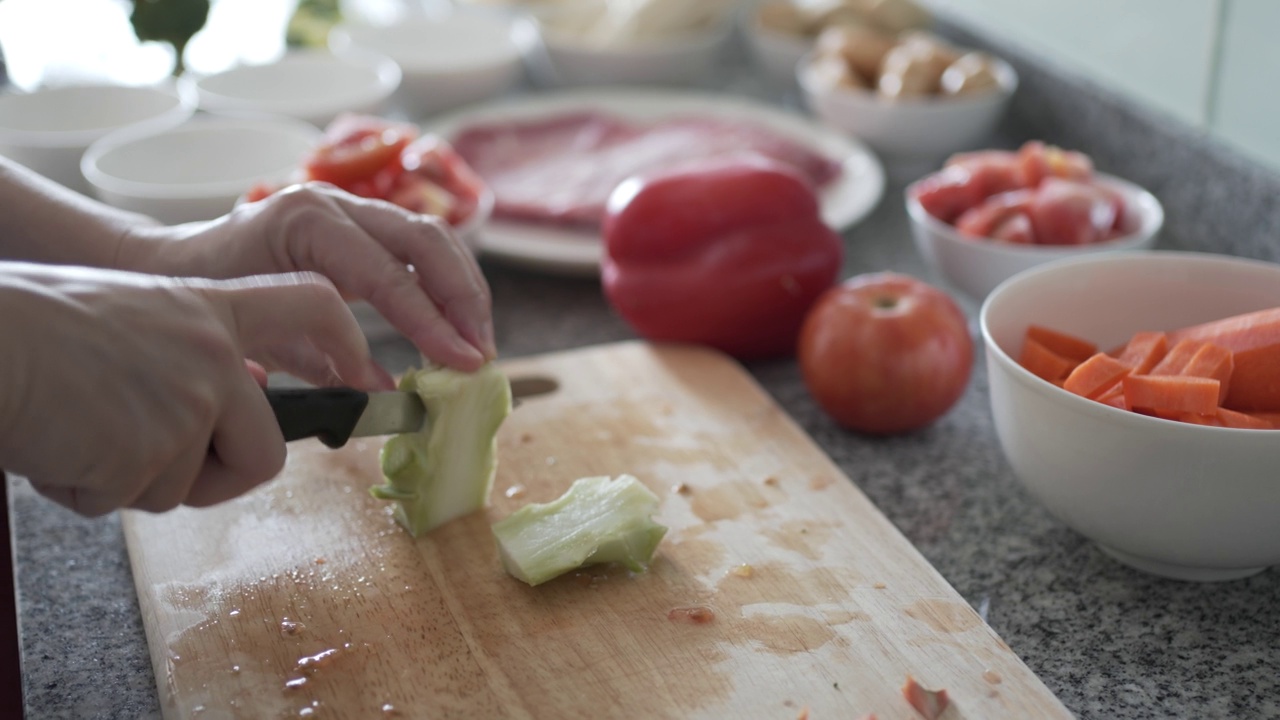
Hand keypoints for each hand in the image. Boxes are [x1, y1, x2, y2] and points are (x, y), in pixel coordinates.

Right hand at [0, 263, 390, 516]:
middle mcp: (214, 354)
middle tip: (144, 458)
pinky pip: (132, 500)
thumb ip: (194, 351)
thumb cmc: (35, 328)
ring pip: (188, 486)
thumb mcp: (134, 315)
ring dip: (130, 479)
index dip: (346, 341)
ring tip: (80, 426)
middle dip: (213, 476)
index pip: (312, 304)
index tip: (366, 373)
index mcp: (210, 307)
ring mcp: (189, 403)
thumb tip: (245, 392)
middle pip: (265, 452)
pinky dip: (89, 489)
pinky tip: (61, 443)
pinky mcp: (154, 452)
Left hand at [121, 183, 496, 372]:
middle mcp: (335, 202)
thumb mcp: (262, 339)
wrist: (177, 265)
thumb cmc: (209, 300)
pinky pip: (421, 246)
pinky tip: (458, 323)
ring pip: (434, 237)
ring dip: (465, 291)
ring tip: (479, 342)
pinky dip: (448, 284)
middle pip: (427, 240)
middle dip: (463, 300)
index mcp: (306, 223)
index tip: (464, 362)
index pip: (389, 274)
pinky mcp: (364, 224)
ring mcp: (352, 206)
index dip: (433, 322)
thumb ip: (325, 363)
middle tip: (481, 354)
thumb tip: (388, 392)